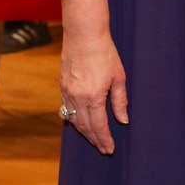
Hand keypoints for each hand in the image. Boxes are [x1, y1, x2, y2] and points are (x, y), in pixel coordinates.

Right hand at [59, 0, 127, 153]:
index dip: (104, 140)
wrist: (84, 36)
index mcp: (94, 96)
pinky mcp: (61, 86)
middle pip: (85, 126)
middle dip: (94, 140)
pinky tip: (80, 123)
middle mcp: (78, 97)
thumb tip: (123, 120)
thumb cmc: (105, 54)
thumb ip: (120, 101)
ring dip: (84, 132)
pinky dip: (74, 120)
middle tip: (102, 149)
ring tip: (94, 139)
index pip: (99, 126)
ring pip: (74, 120)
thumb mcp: (119, 77)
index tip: (109, 149)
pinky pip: (66, 109)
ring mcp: (67, 92)